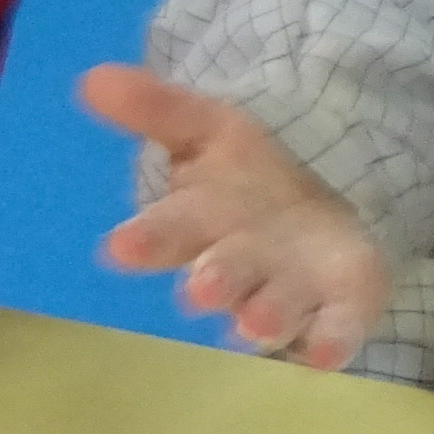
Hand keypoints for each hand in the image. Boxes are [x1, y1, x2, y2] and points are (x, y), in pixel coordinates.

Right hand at [80, 63, 389, 366]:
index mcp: (200, 222)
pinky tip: (325, 356)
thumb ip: (155, 108)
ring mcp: (290, 290)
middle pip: (222, 275)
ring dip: (264, 316)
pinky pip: (335, 329)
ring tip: (253, 324)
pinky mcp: (341, 307)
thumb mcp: (207, 128)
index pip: (166, 231)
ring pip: (273, 308)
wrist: (320, 214)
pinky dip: (329, 341)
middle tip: (198, 292)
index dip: (146, 241)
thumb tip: (91, 77)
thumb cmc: (248, 181)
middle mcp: (240, 265)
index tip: (120, 249)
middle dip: (212, 282)